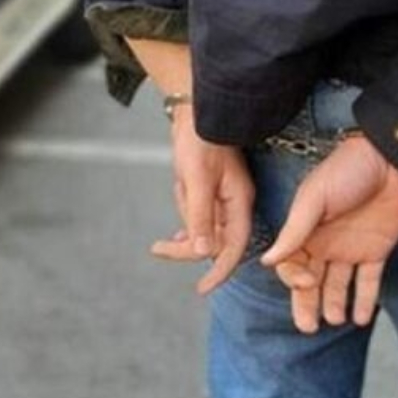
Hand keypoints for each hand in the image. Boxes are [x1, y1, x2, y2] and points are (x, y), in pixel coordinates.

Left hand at [151, 107, 254, 295]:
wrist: (193, 109)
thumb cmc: (198, 140)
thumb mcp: (195, 180)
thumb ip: (200, 217)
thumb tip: (202, 252)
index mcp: (239, 200)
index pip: (234, 247)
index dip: (219, 271)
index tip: (202, 288)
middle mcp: (236, 202)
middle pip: (216, 240)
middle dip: (187, 246)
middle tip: (158, 248)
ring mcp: (225, 198)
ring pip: (203, 227)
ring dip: (184, 217)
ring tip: (181, 183)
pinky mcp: (213, 192)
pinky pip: (198, 216)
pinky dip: (186, 220)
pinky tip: (173, 232)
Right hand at [261, 137, 397, 332]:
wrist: (391, 159)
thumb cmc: (347, 171)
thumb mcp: (313, 199)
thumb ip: (293, 232)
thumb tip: (267, 262)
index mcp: (304, 231)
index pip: (291, 265)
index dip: (295, 279)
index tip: (307, 282)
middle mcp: (324, 243)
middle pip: (311, 282)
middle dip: (307, 305)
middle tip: (308, 328)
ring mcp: (350, 248)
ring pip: (338, 285)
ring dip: (335, 305)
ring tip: (336, 321)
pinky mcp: (377, 250)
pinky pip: (369, 281)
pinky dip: (365, 300)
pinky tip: (360, 318)